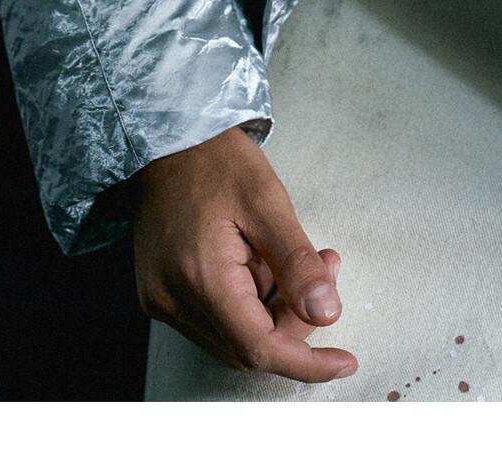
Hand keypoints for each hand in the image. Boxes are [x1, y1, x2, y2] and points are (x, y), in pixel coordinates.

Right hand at [133, 125, 357, 382]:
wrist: (166, 139)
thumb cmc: (214, 160)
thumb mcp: (268, 202)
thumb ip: (298, 264)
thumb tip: (326, 314)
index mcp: (199, 276)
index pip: (258, 348)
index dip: (306, 362)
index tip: (342, 361)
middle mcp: (171, 298)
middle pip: (247, 347)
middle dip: (295, 321)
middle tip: (325, 270)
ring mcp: (160, 298)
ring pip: (232, 335)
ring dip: (274, 311)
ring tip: (296, 257)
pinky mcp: (159, 291)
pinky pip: (214, 318)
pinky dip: (248, 303)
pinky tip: (260, 262)